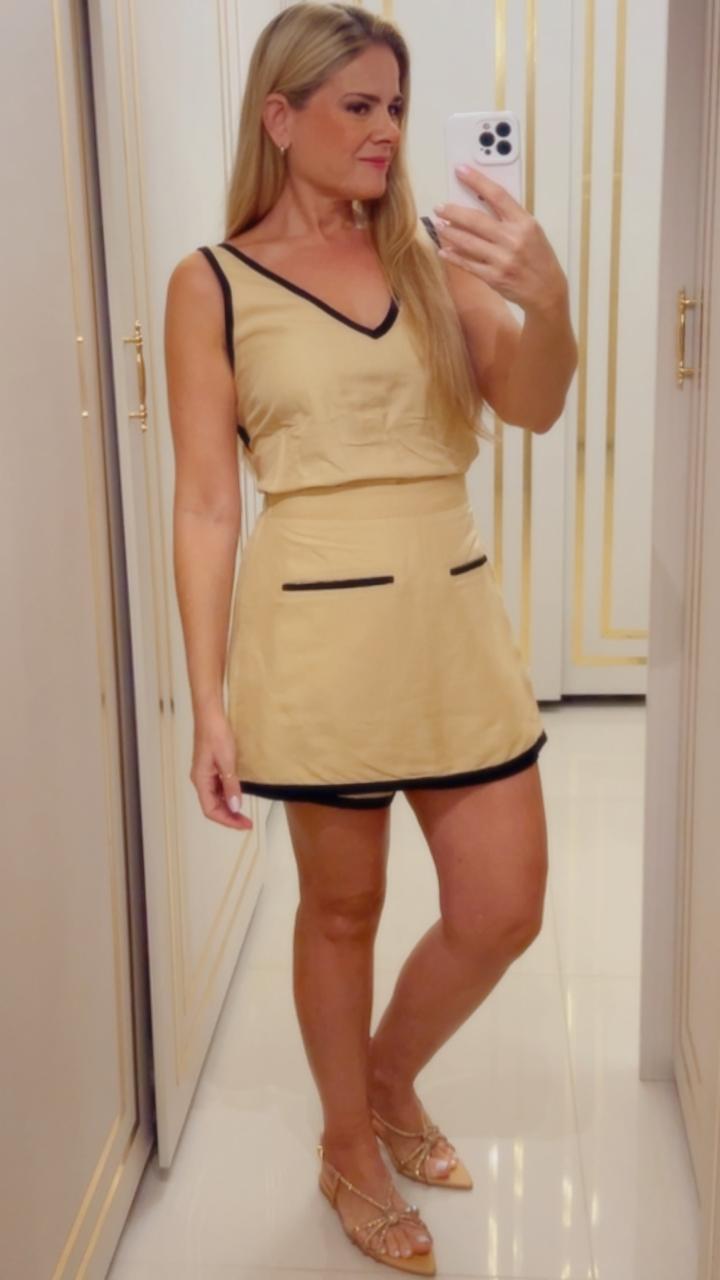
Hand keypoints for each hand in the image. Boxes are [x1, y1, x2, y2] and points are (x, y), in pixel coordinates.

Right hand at [191, 705, 253, 829]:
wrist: (210, 714)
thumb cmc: (216, 734)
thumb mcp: (227, 762)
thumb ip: (231, 785)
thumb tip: (235, 807)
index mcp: (200, 780)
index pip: (211, 810)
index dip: (227, 820)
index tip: (244, 824)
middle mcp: (200, 779)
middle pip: (212, 806)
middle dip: (229, 816)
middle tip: (247, 822)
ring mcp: (205, 773)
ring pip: (215, 798)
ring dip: (229, 807)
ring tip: (244, 813)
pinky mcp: (211, 767)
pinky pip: (217, 787)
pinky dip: (227, 795)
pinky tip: (238, 795)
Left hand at [432, 164, 567, 315]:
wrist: (547, 290)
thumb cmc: (538, 258)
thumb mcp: (532, 231)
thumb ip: (509, 218)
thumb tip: (479, 203)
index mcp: (524, 223)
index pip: (497, 195)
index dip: (477, 181)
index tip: (460, 170)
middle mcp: (513, 239)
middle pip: (476, 220)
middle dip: (453, 212)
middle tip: (440, 207)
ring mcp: (502, 259)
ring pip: (468, 242)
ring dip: (450, 233)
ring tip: (439, 225)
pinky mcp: (494, 277)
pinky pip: (468, 264)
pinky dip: (454, 256)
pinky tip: (444, 250)